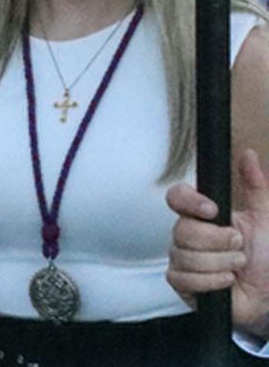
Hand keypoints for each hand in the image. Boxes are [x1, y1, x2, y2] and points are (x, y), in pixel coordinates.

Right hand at [167, 148, 268, 335]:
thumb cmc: (267, 255)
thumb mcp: (265, 219)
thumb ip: (255, 187)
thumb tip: (248, 154)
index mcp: (202, 215)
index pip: (176, 197)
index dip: (189, 201)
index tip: (213, 210)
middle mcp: (186, 234)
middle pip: (182, 230)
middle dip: (218, 241)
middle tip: (239, 245)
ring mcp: (181, 258)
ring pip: (185, 256)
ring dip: (221, 263)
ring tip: (238, 266)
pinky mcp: (181, 283)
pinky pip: (185, 278)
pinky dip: (213, 281)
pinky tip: (227, 281)